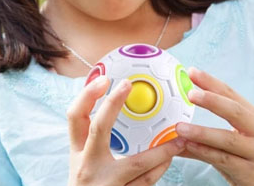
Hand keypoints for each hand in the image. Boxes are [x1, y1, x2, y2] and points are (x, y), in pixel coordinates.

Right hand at [67, 75, 187, 185]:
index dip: (86, 96)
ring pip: (135, 163)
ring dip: (161, 150)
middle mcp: (85, 167)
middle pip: (98, 129)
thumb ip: (95, 139)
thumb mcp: (84, 162)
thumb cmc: (90, 185)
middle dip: (112, 105)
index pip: (74, 118)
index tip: (104, 79)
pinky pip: (146, 183)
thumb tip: (115, 103)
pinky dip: (160, 169)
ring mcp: (104, 184)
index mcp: (77, 153)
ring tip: (178, 137)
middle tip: (128, 86)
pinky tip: (170, 158)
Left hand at [174, 68, 253, 185]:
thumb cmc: (249, 160)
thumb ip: (206, 135)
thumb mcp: (235, 141)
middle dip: (212, 100)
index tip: (192, 72)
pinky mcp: (251, 172)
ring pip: (229, 139)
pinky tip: (189, 146)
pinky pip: (224, 159)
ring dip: (202, 132)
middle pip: (236, 111)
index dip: (212, 83)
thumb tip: (173, 130)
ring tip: (180, 127)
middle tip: (190, 93)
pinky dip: (205, 151)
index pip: (233, 96)